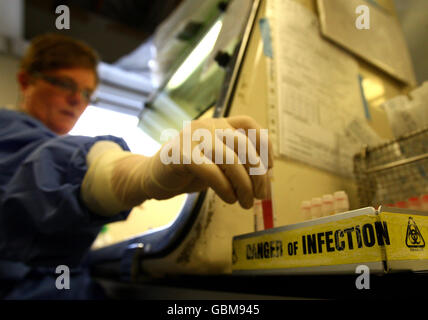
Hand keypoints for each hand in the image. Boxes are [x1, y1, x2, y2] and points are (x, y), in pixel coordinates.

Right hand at [142, 115, 273, 208]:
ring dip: (244, 186)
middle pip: (244, 145)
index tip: (269, 168)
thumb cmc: (189, 171)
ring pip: (231, 160)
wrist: (153, 177)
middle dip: (258, 173)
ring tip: (246, 203)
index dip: (264, 145)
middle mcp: (207, 126)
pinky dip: (225, 188)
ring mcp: (193, 137)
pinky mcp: (181, 154)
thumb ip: (238, 164)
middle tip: (261, 195)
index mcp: (218, 124)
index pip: (249, 125)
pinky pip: (211, 172)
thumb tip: (264, 179)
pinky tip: (229, 199)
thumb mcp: (218, 164)